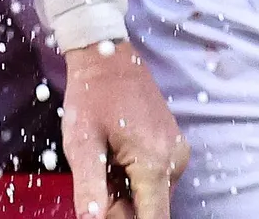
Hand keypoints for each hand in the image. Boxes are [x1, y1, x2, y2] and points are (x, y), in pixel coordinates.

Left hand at [57, 37, 187, 218]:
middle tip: (98, 176)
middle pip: (151, 209)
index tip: (107, 213)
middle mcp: (174, 161)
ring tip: (105, 161)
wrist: (107, 56)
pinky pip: (155, 178)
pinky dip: (134, 178)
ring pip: (152, 195)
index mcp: (155, 162)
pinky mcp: (173, 148)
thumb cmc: (92, 95)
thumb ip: (89, 189)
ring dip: (127, 192)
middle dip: (122, 206)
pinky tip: (116, 156)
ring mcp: (177, 153)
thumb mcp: (81, 143)